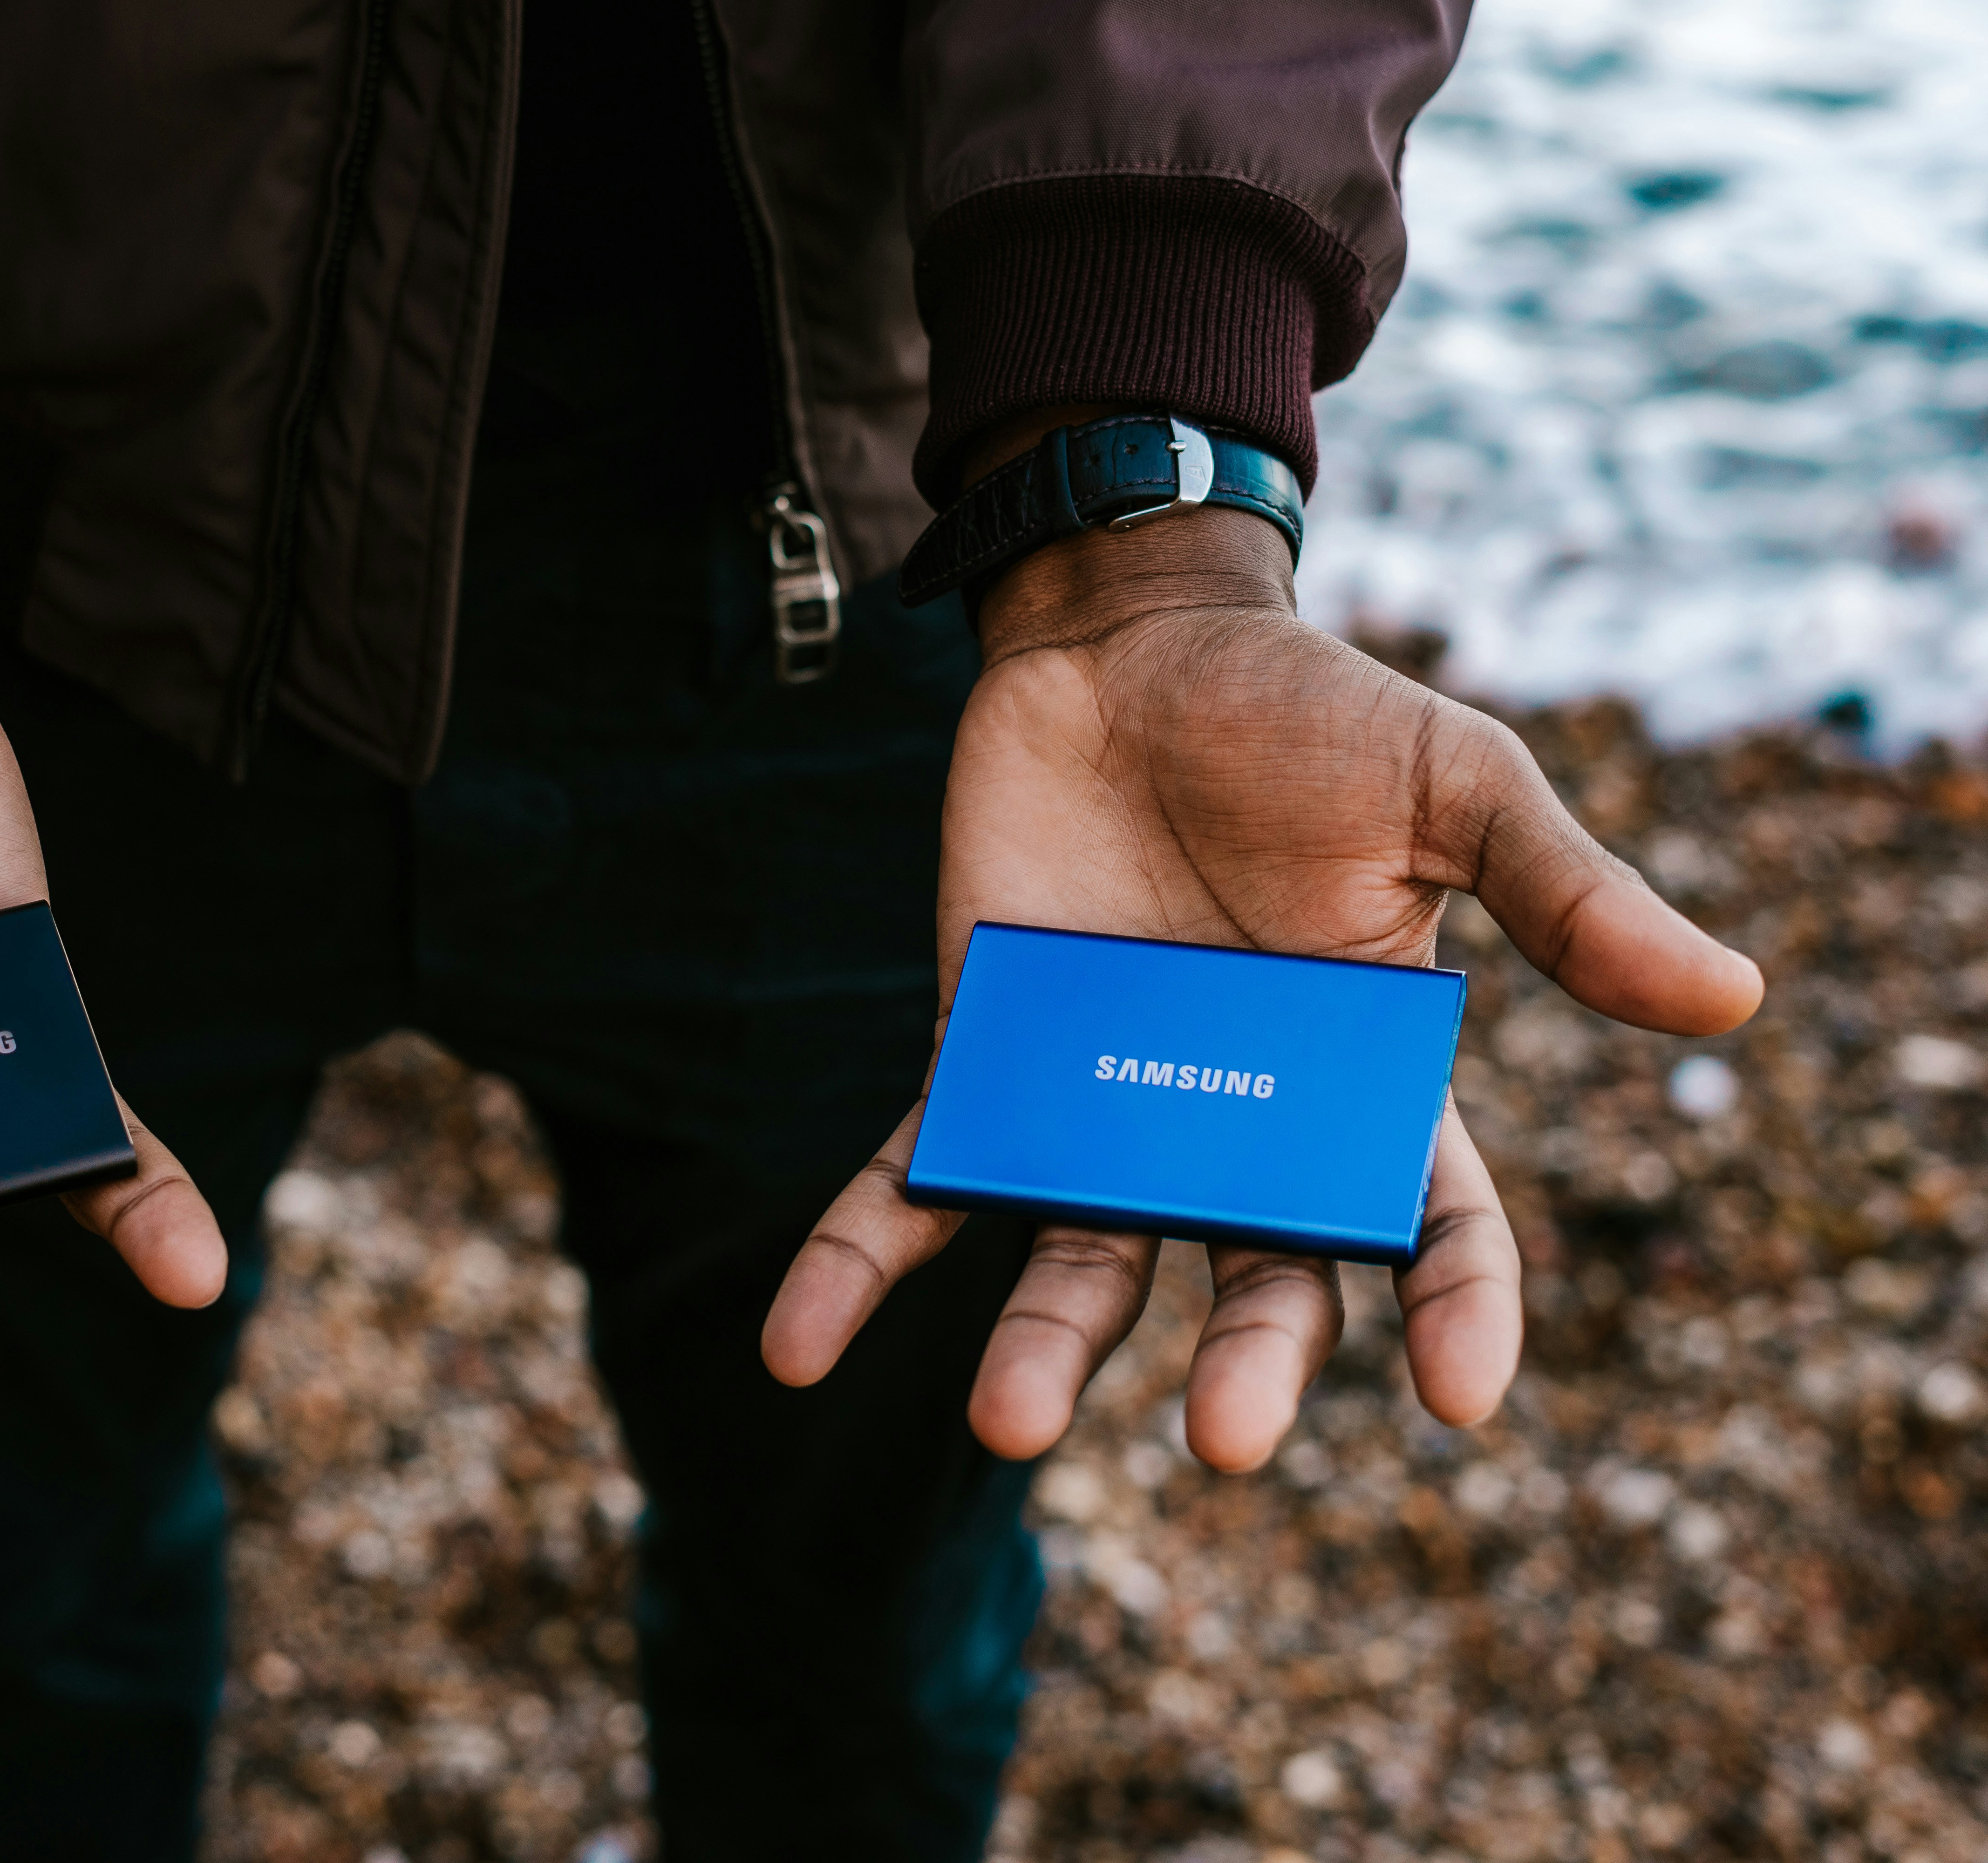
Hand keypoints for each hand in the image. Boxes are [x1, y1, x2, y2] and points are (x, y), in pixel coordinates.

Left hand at [762, 504, 1762, 1469]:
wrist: (1126, 641)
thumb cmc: (1302, 712)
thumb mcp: (1454, 784)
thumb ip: (1563, 894)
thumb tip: (1733, 992)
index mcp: (1359, 1082)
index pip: (1423, 1226)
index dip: (1454, 1310)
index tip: (1466, 1394)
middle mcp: (1230, 1123)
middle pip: (1248, 1276)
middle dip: (1248, 1362)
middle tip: (1228, 1440)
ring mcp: (1102, 1108)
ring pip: (1079, 1257)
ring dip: (1041, 1346)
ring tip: (1007, 1419)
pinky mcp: (983, 1068)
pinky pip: (914, 1182)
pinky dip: (856, 1262)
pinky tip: (793, 1348)